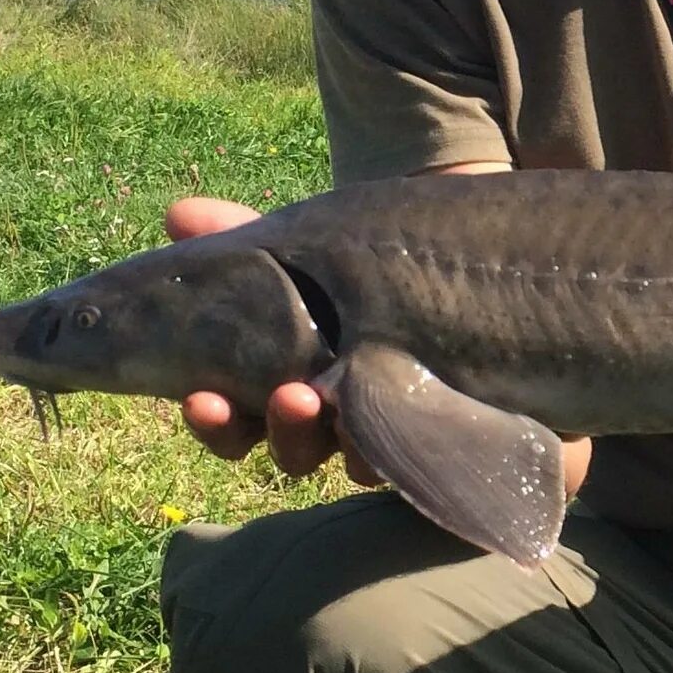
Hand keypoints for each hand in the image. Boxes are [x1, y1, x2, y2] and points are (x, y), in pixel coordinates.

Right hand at [163, 194, 589, 494]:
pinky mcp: (456, 436)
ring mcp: (399, 435)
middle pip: (291, 450)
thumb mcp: (314, 248)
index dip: (212, 422)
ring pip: (358, 459)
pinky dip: (412, 429)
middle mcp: (339, 424)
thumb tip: (176, 214)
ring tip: (343, 393)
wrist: (495, 278)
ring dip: (354, 429)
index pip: (233, 423)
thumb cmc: (386, 269)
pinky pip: (428, 449)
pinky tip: (408, 401)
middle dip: (281, 428)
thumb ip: (246, 237)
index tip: (197, 398)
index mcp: (289, 383)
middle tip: (288, 395)